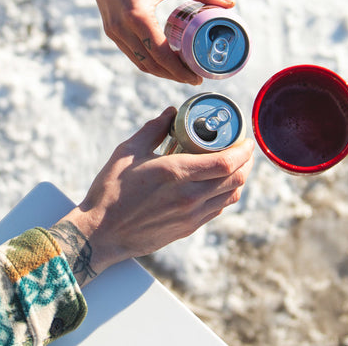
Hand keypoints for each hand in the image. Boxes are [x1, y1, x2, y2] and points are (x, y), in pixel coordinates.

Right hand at [48, 107, 254, 283]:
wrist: (101, 234)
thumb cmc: (110, 192)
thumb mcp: (128, 152)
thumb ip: (153, 130)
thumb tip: (171, 113)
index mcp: (175, 174)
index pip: (225, 162)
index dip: (243, 150)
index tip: (246, 139)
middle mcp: (189, 197)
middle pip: (235, 179)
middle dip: (246, 162)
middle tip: (244, 149)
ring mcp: (190, 216)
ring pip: (230, 196)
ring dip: (239, 179)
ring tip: (234, 165)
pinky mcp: (188, 228)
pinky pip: (217, 209)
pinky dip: (225, 194)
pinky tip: (217, 185)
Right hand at [90, 0, 234, 85]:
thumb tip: (229, 3)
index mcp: (138, 16)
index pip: (161, 55)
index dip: (180, 71)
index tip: (197, 77)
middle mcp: (122, 28)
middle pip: (151, 64)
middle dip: (173, 75)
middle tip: (193, 77)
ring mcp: (114, 31)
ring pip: (139, 62)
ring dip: (160, 71)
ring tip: (181, 71)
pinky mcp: (110, 30)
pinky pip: (131, 53)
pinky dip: (148, 61)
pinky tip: (163, 60)